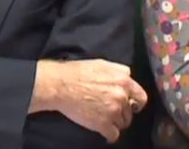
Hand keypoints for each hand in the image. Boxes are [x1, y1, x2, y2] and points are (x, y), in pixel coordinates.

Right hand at [31, 59, 147, 142]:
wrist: (58, 85)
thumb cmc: (74, 72)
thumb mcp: (100, 64)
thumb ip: (117, 70)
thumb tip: (127, 76)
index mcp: (122, 80)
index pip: (140, 96)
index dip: (135, 102)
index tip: (131, 106)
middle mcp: (121, 96)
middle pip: (129, 111)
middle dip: (121, 112)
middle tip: (108, 110)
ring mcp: (113, 111)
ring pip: (122, 123)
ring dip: (114, 122)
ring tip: (101, 117)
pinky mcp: (103, 124)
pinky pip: (113, 135)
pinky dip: (108, 134)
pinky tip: (101, 129)